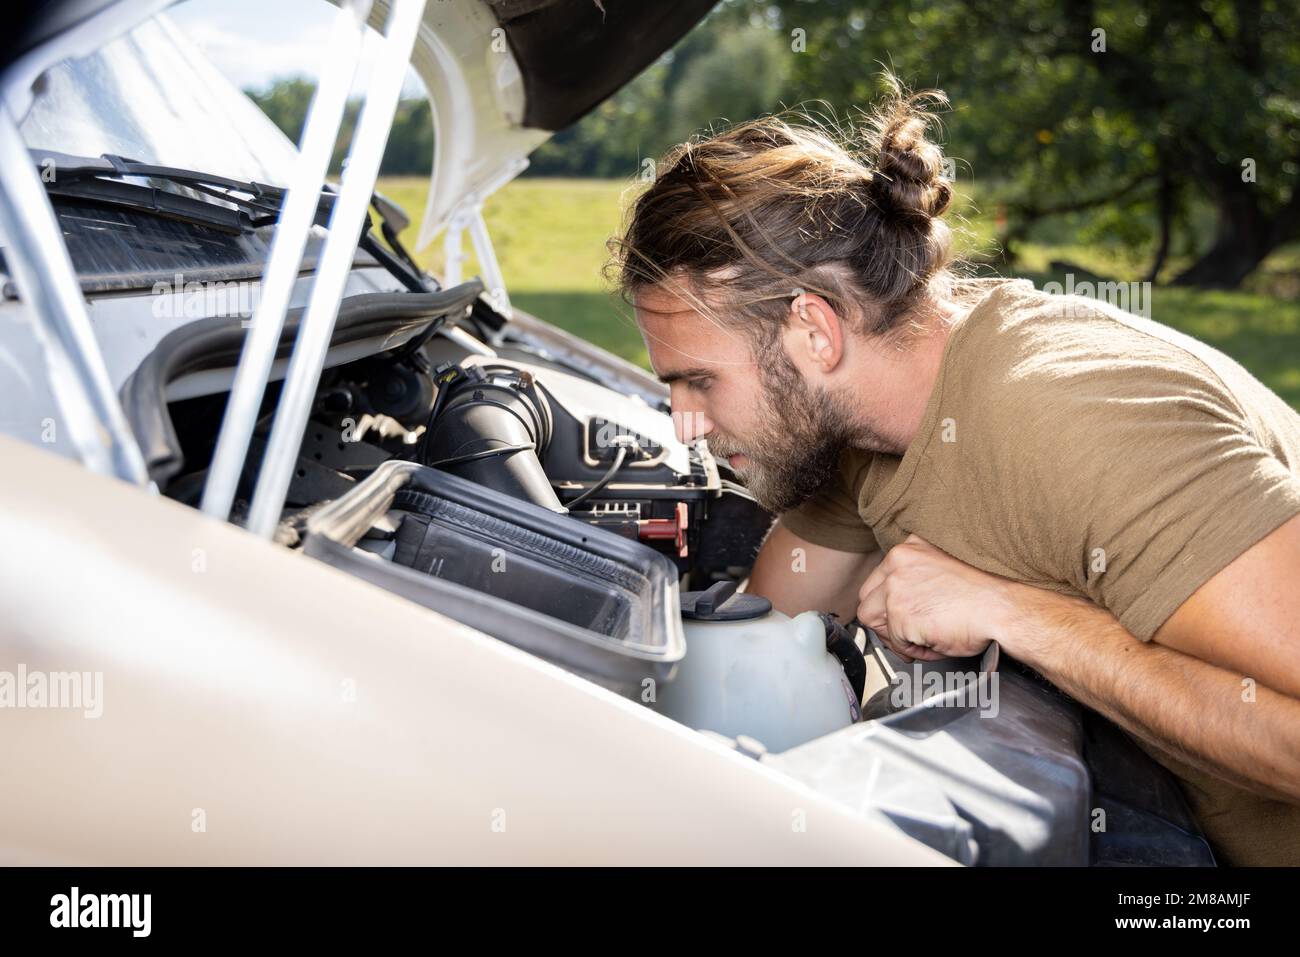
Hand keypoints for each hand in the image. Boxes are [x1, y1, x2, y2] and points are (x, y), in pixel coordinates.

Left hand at [857, 534, 1021, 661]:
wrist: (1004, 608)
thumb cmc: (986, 594)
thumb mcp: (942, 571)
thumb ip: (915, 578)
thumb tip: (897, 603)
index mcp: (910, 547)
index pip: (880, 579)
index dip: (890, 604)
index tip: (905, 615)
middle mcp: (898, 560)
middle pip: (868, 598)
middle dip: (886, 621)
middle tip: (911, 633)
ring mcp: (896, 586)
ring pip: (872, 620)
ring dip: (896, 636)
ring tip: (926, 638)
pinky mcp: (900, 612)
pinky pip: (896, 642)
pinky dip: (915, 650)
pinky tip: (937, 642)